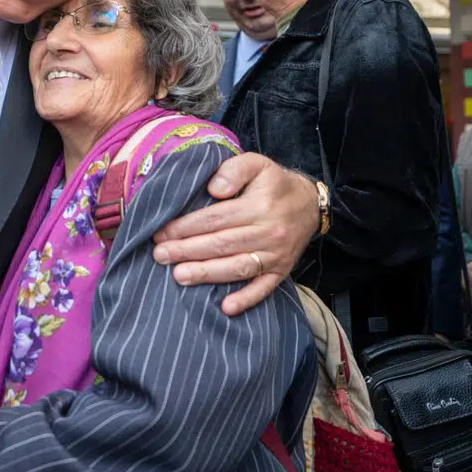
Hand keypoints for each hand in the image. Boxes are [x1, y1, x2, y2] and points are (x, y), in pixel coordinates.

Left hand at [152, 153, 319, 315]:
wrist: (311, 204)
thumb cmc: (274, 183)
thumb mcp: (257, 163)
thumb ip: (234, 170)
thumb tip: (214, 188)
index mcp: (259, 206)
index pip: (216, 219)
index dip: (186, 227)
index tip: (161, 233)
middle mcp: (268, 232)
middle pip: (222, 244)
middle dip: (187, 251)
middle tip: (160, 256)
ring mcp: (276, 255)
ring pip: (238, 268)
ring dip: (207, 274)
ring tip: (179, 276)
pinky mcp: (281, 271)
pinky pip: (264, 288)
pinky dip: (246, 299)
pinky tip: (226, 308)